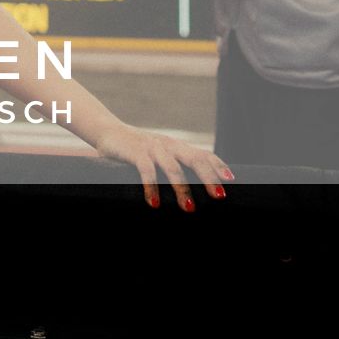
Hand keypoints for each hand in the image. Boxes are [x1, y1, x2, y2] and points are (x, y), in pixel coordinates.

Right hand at [93, 124, 232, 210]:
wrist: (107, 131)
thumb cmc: (135, 149)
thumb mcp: (158, 155)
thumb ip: (173, 166)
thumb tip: (191, 190)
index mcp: (177, 147)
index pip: (203, 154)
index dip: (218, 166)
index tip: (231, 180)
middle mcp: (169, 145)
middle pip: (195, 160)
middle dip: (209, 178)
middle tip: (219, 197)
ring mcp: (152, 148)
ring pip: (173, 168)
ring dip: (182, 188)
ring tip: (189, 208)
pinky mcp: (136, 152)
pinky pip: (147, 171)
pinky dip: (152, 187)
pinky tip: (154, 203)